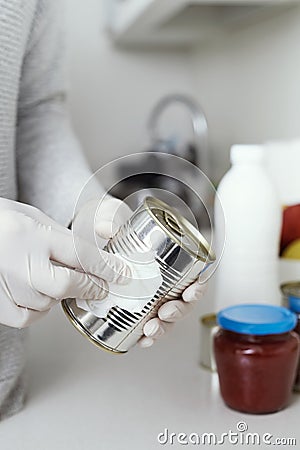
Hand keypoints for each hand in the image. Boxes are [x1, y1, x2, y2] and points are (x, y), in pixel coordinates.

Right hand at [0, 199, 129, 327]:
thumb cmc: (3, 220)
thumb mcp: (36, 218)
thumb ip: (65, 238)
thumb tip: (97, 255)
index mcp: (30, 232)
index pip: (78, 253)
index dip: (106, 267)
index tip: (122, 275)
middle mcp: (16, 259)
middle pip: (65, 284)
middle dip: (90, 287)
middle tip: (103, 287)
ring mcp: (3, 282)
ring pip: (47, 303)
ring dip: (60, 296)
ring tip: (56, 280)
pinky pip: (27, 316)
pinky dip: (39, 309)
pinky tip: (39, 295)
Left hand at [95, 196, 206, 347]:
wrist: (88, 232)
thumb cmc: (107, 221)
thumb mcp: (108, 212)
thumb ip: (108, 215)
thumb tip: (107, 229)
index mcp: (168, 252)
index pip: (195, 270)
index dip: (198, 284)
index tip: (190, 291)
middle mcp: (164, 274)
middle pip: (184, 298)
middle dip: (178, 310)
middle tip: (164, 313)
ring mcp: (151, 290)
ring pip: (167, 313)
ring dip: (163, 326)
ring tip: (150, 331)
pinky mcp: (134, 302)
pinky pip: (148, 321)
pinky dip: (147, 334)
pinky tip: (140, 340)